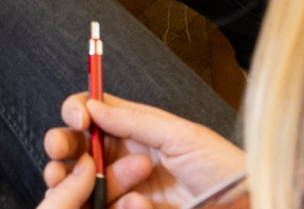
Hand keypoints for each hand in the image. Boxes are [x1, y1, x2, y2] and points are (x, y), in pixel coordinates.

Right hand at [42, 93, 247, 208]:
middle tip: (60, 152)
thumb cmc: (221, 167)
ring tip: (110, 185)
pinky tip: (140, 204)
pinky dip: (117, 205)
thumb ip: (135, 120)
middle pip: (76, 147)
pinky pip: (107, 206)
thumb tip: (93, 105)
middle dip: (61, 146)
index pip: (92, 112)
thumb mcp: (181, 135)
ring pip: (83, 182)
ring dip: (85, 180)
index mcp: (134, 129)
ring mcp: (124, 189)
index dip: (77, 111)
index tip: (78, 118)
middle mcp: (123, 157)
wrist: (243, 205)